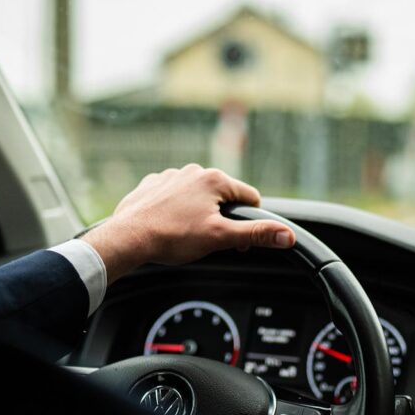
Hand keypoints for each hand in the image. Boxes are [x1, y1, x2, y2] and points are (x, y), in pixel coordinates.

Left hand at [81, 164, 295, 283]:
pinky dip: (175, 210)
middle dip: (221, 219)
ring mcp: (170, 176)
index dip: (249, 223)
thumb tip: (286, 235)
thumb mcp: (220, 238)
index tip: (237, 242)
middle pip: (223, 197)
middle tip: (208, 241)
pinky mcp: (152, 185)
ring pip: (197, 196)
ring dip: (198, 214)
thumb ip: (256, 235)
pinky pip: (173, 197)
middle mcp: (193, 171)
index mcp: (214, 179)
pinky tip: (168, 226)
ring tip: (184, 235)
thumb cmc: (171, 237)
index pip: (250, 198)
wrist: (127, 238)